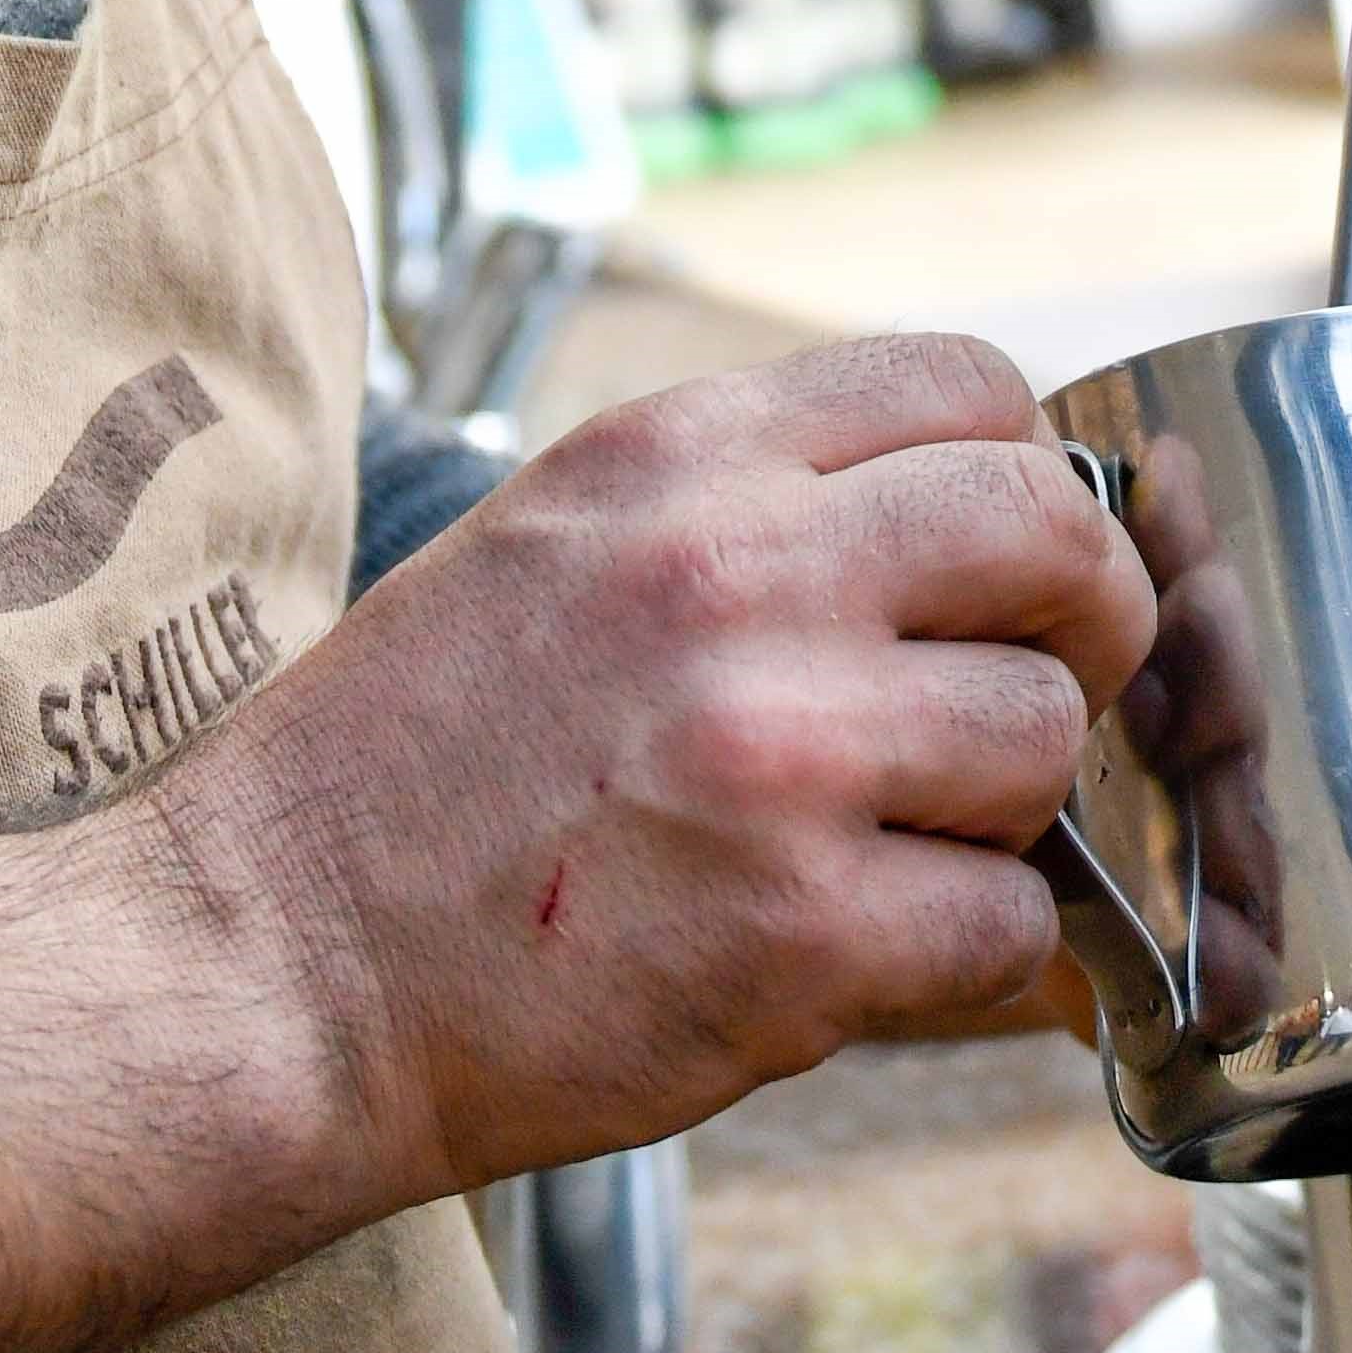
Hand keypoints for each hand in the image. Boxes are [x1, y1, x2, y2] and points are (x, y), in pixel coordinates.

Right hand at [0, 334, 1151, 1352]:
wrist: (266, 967)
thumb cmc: (399, 777)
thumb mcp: (552, 548)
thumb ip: (743, 513)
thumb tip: (964, 539)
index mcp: (674, 459)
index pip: (968, 386)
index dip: (1025, 477)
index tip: (1013, 560)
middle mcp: (738, 573)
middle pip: (1057, 538)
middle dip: (1085, 624)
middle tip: (1041, 696)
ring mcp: (780, 752)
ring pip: (1044, 741)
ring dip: (1004, 814)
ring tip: (895, 851)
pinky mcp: (801, 933)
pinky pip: (1007, 929)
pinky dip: (969, 963)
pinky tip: (863, 960)